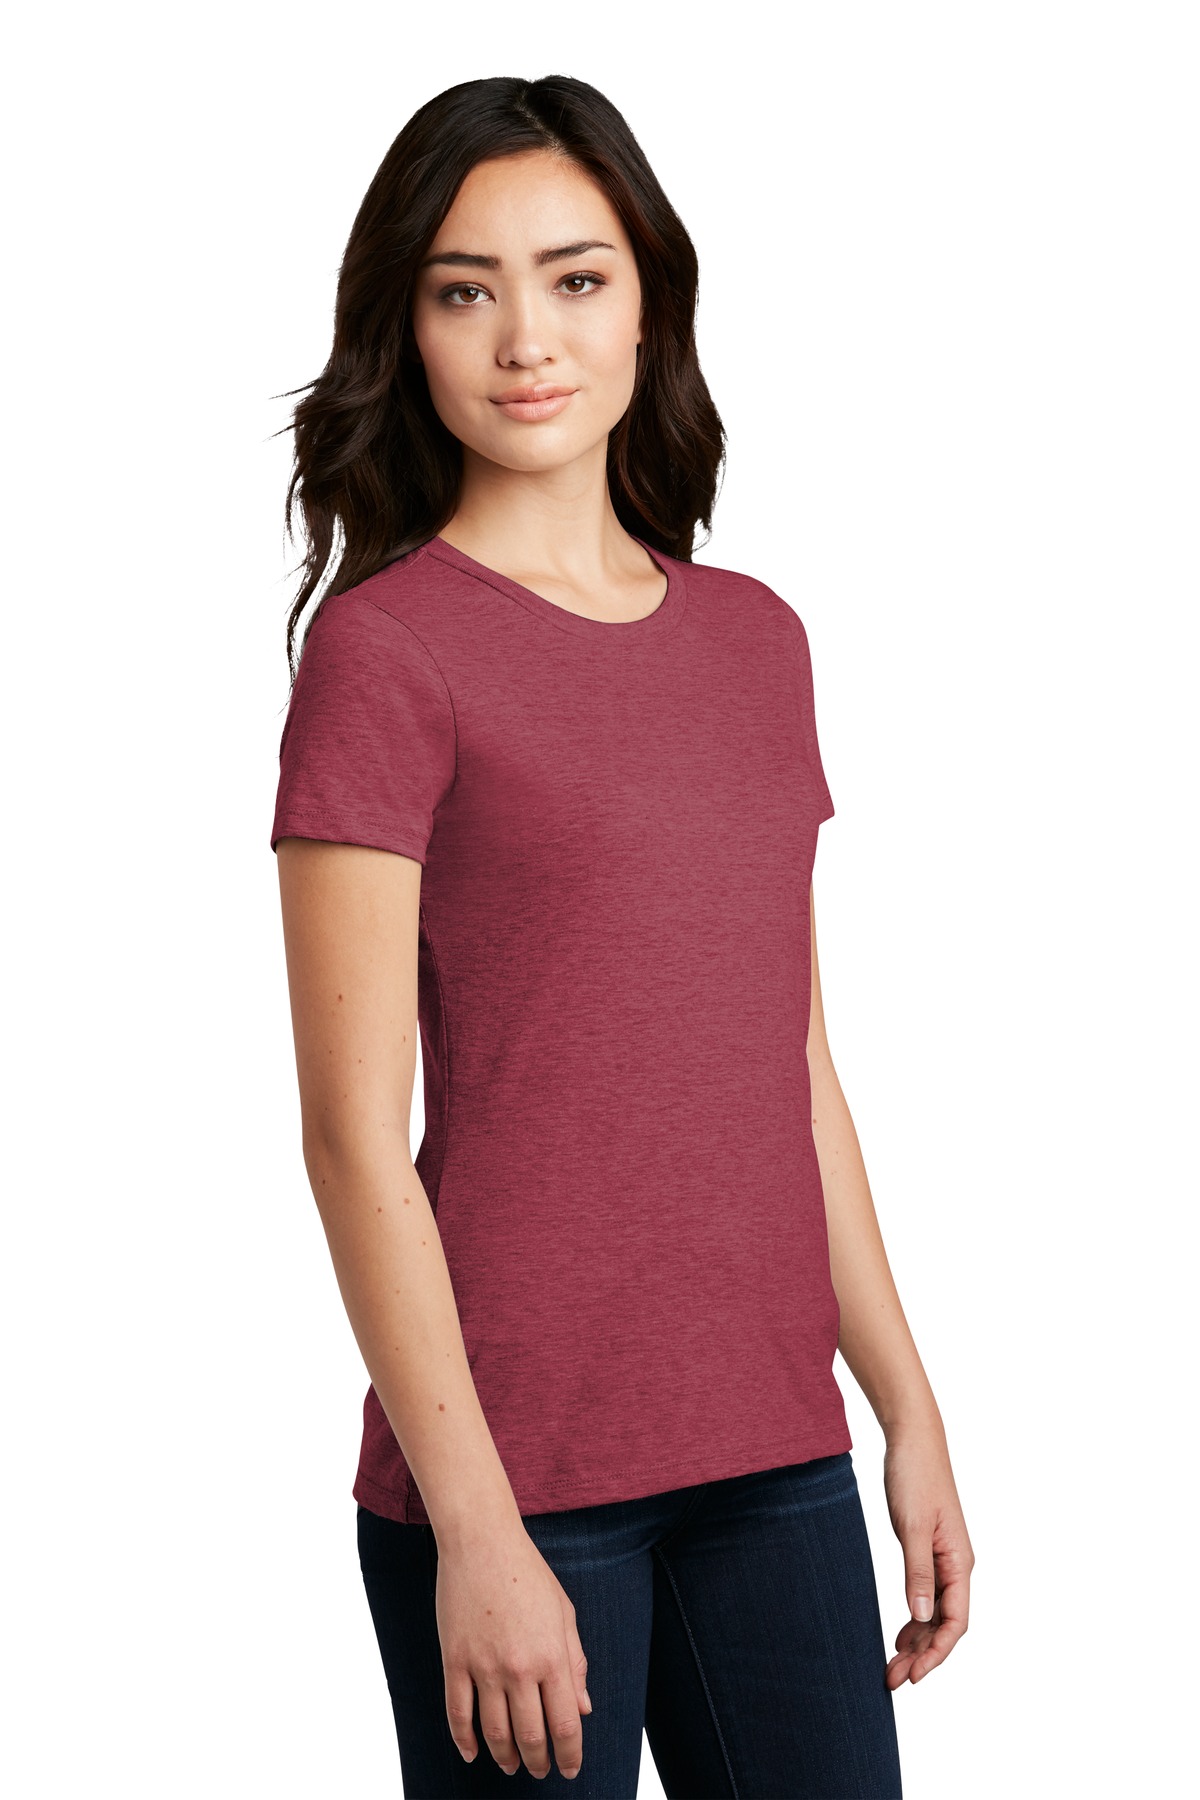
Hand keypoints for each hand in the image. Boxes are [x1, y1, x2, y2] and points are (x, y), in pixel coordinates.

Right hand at [433, 1516, 592, 1778]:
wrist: (482, 1542)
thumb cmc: (527, 1573)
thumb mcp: (563, 1613)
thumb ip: (575, 1662)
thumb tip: (583, 1708)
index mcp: (552, 1656)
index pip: (565, 1724)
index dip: (570, 1754)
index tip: (570, 1769)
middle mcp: (520, 1667)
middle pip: (531, 1736)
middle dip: (538, 1762)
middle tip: (540, 1771)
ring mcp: (484, 1666)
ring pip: (494, 1732)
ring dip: (505, 1757)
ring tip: (511, 1766)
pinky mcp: (454, 1660)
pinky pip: (458, 1713)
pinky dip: (464, 1741)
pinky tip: (473, 1754)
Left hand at [882, 1429, 973, 1688]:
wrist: (912, 1438)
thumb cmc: (915, 1476)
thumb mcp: (912, 1526)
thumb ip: (917, 1572)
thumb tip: (919, 1617)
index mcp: (960, 1562)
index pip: (955, 1623)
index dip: (936, 1654)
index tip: (913, 1676)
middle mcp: (957, 1565)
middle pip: (945, 1624)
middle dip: (923, 1655)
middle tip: (892, 1680)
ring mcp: (944, 1558)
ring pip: (935, 1613)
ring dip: (917, 1640)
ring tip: (892, 1665)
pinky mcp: (929, 1548)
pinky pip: (926, 1594)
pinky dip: (914, 1617)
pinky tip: (899, 1633)